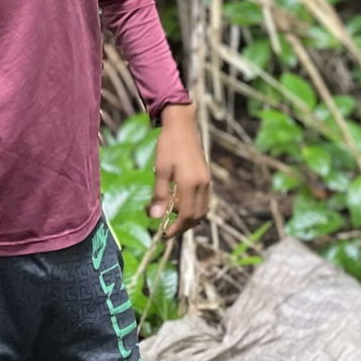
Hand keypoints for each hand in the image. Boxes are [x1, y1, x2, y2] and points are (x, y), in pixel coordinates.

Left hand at [149, 102, 209, 234]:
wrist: (182, 125)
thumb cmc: (168, 145)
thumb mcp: (160, 170)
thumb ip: (159, 195)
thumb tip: (155, 217)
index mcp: (190, 184)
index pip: (186, 216)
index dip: (175, 229)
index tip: (164, 234)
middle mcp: (202, 185)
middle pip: (196, 217)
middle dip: (183, 227)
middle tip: (167, 230)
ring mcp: (206, 181)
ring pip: (202, 210)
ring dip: (189, 219)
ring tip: (173, 219)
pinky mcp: (205, 176)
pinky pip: (204, 200)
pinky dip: (194, 208)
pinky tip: (180, 205)